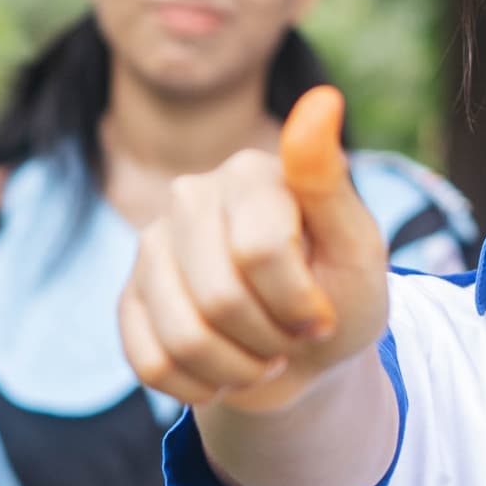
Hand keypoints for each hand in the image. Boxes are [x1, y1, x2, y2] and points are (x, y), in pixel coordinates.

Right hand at [120, 86, 391, 412]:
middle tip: (292, 335)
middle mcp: (190, 197)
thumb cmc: (339, 292)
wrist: (304, 352)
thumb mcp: (357, 247)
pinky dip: (200, 386)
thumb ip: (330, 181)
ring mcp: (151, 247)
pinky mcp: (128, 299)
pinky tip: (225, 369)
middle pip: (220, 300)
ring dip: (239, 369)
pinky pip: (151, 364)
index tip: (323, 314)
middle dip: (271, 339)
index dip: (299, 303)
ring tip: (263, 354)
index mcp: (250, 173)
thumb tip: (323, 99)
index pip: (259, 250)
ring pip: (183, 338)